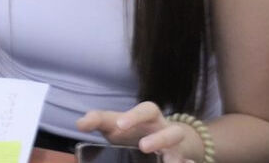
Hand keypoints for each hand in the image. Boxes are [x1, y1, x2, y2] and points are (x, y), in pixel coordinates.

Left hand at [77, 102, 202, 162]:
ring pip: (183, 151)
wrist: (160, 142)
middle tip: (143, 146)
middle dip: (159, 138)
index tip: (119, 125)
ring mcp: (177, 148)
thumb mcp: (115, 124)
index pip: (146, 110)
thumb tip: (80, 124)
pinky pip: (188, 162)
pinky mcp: (180, 160)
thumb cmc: (133, 130)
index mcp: (150, 118)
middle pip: (171, 130)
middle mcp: (167, 130)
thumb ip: (98, 121)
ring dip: (175, 155)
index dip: (134, 115)